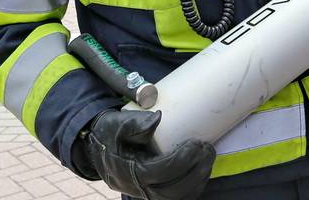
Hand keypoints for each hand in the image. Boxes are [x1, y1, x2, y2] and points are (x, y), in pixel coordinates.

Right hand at [72, 109, 214, 199]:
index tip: (195, 143)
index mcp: (130, 171)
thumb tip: (158, 118)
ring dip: (198, 181)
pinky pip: (176, 198)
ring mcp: (146, 194)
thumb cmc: (112, 134)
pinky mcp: (154, 193)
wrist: (100, 148)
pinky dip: (193, 189)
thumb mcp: (118, 124)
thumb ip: (135, 121)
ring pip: (176, 198)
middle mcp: (138, 188)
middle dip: (195, 172)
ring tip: (208, 158)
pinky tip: (203, 172)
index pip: (160, 172)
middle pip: (172, 190)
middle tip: (207, 150)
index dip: (182, 160)